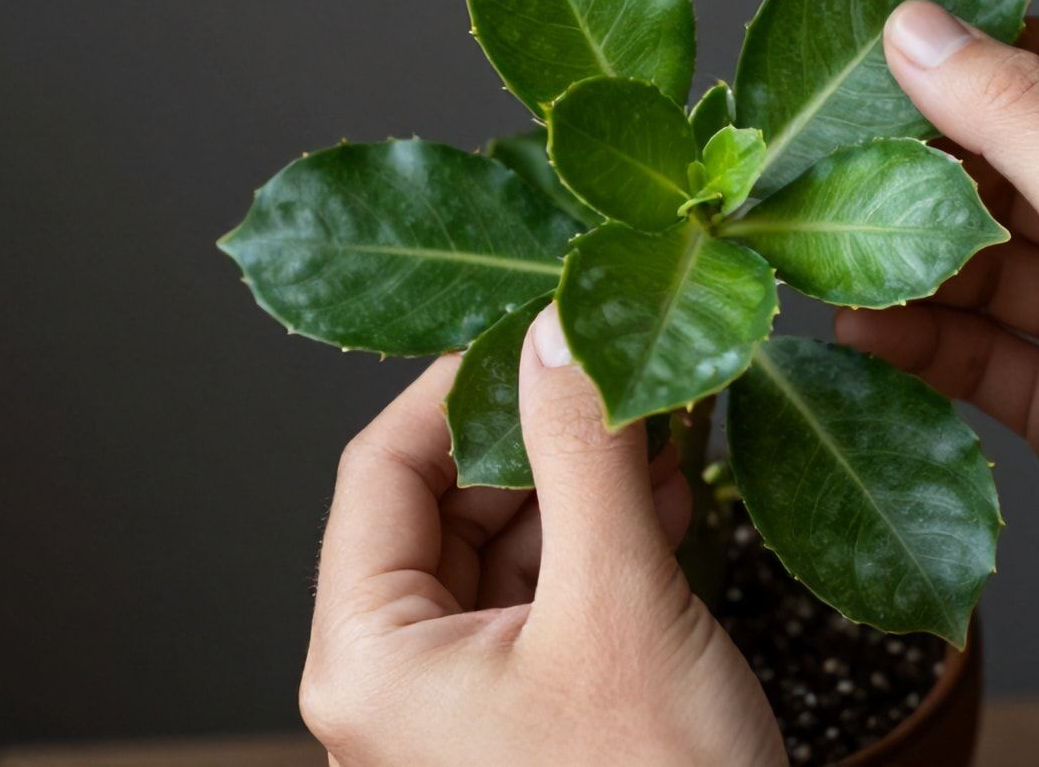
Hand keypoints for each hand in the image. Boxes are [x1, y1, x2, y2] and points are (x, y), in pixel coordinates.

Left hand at [299, 306, 783, 766]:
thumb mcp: (618, 605)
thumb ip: (582, 455)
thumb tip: (561, 325)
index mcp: (371, 656)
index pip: (380, 469)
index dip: (460, 384)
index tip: (544, 324)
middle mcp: (399, 679)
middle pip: (443, 503)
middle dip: (541, 433)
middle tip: (622, 370)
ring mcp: (464, 703)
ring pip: (506, 547)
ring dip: (582, 482)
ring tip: (661, 424)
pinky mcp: (530, 715)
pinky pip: (549, 599)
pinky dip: (604, 541)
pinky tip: (667, 494)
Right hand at [839, 1, 1038, 764]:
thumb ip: (1016, 116)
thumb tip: (917, 27)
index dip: (955, 62)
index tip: (850, 67)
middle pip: (1002, 165)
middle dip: (913, 172)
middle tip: (814, 175)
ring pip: (977, 261)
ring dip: (904, 262)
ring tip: (824, 261)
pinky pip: (972, 347)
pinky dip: (916, 339)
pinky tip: (858, 334)